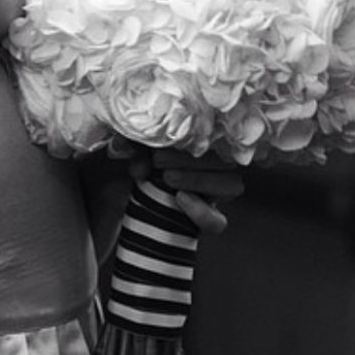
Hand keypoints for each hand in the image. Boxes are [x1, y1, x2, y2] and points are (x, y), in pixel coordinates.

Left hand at [114, 141, 244, 234]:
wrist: (129, 200)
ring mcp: (216, 194)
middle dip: (191, 159)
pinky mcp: (207, 220)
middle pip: (226, 160)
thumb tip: (123, 142)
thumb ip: (133, 143)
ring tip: (168, 178)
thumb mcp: (136, 150)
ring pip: (232, 185)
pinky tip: (181, 198)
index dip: (197, 134)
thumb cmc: (142, 162)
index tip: (165, 137)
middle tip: (159, 160)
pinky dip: (202, 212)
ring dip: (199, 180)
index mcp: (209, 145)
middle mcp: (220, 168)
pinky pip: (217, 221)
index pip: (220, 135)